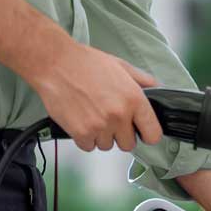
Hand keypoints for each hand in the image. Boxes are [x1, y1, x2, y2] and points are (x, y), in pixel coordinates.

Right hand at [26, 38, 164, 152]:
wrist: (55, 64)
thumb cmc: (86, 63)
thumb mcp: (120, 66)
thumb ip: (142, 80)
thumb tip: (155, 88)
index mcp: (133, 99)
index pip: (152, 134)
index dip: (147, 134)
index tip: (141, 131)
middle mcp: (119, 115)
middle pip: (129, 144)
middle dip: (121, 134)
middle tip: (110, 119)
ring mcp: (100, 126)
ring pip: (107, 145)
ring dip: (102, 135)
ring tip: (93, 115)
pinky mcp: (81, 133)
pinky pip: (89, 146)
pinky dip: (85, 138)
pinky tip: (81, 120)